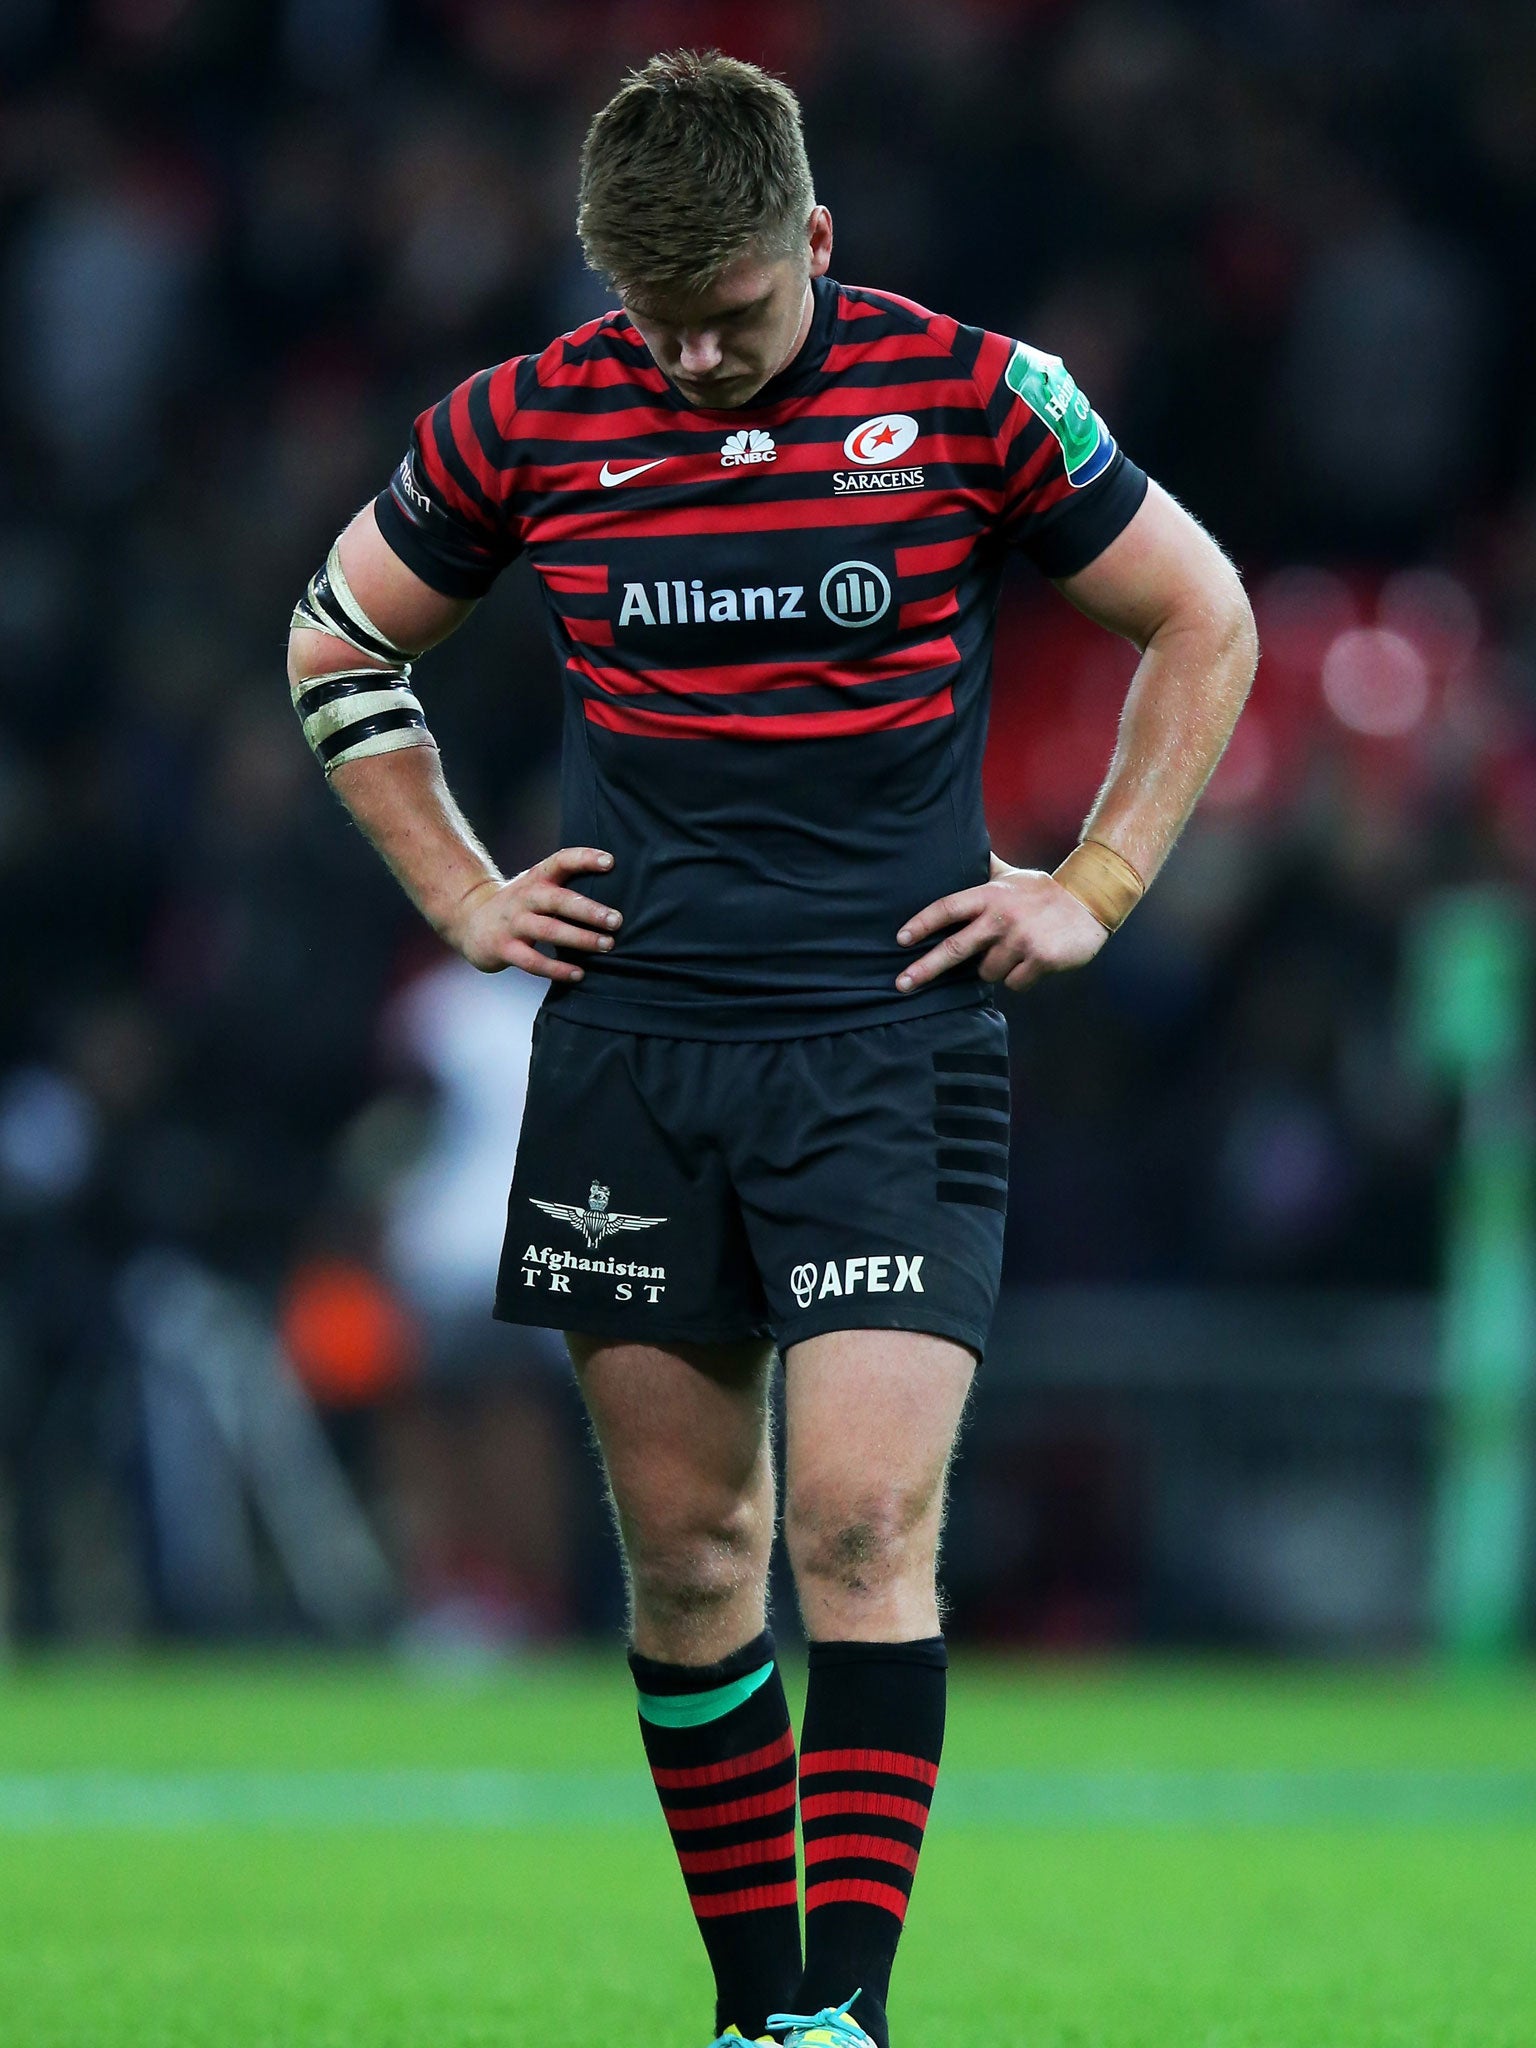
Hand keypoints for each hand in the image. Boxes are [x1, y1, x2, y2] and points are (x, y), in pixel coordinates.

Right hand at [448, 847, 619, 980]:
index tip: (610, 861)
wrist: (468, 920)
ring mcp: (513, 924)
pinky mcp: (504, 949)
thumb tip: (618, 894)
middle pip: (559, 900)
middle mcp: (525, 897)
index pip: (561, 861)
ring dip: (579, 939)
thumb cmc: (519, 905)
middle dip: (589, 910)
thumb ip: (567, 886)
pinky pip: (533, 962)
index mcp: (536, 878)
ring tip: (607, 945)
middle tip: (617, 920)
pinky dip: (557, 969)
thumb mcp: (537, 886)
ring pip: (549, 930)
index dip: (584, 858)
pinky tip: (578, 974)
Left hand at [896, 855, 1108, 993]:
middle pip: (955, 948)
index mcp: (990, 896)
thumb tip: (964, 844)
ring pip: (987, 972)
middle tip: (901, 984)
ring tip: (1016, 950)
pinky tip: (1033, 961)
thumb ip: (985, 869)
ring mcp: (1021, 940)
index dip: (922, 924)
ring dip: (996, 967)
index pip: (947, 909)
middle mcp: (1001, 918)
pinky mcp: (1041, 960)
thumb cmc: (1044, 891)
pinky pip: (1014, 983)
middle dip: (925, 968)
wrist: (1091, 901)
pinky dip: (1020, 977)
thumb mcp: (1012, 875)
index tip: (900, 940)